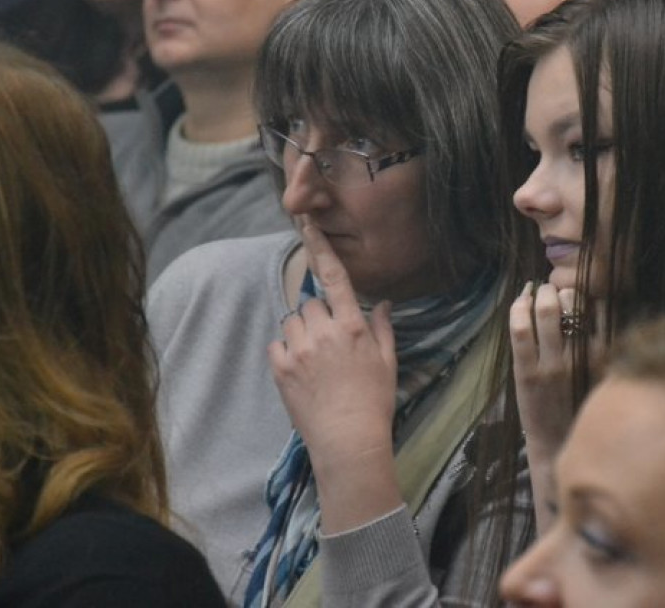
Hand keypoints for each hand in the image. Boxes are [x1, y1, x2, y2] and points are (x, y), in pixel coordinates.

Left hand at [269, 222, 396, 472]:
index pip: (335, 277)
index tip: (307, 224)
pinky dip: (286, 351)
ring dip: (300, 331)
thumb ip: (382, 328)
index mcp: (352, 326)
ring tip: (314, 357)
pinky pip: (277, 344)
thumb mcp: (388, 363)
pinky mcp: (280, 368)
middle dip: (318, 315)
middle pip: (311, 302)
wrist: (348, 441)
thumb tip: (381, 304)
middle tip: (329, 341)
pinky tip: (300, 370)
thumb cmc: (374, 401)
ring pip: (292, 320)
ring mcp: (298, 350)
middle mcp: (323, 332)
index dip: (320, 247)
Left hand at [509, 282, 604, 531]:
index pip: (599, 309)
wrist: (558, 445)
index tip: (578, 291)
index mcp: (603, 357)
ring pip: (546, 311)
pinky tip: (520, 300)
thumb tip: (598, 311)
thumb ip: (603, 347)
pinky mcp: (526, 372)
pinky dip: (518, 308)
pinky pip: (520, 330)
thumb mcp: (603, 376)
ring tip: (539, 290)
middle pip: (573, 302)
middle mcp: (580, 358)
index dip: (587, 293)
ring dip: (541, 293)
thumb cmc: (581, 408)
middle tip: (554, 289)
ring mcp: (551, 365)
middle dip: (561, 289)